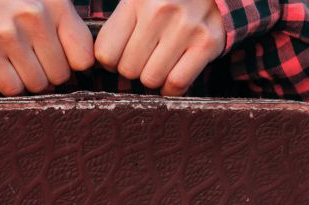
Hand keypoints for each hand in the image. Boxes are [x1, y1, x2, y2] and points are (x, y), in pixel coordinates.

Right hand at [0, 0, 95, 95]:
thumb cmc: (18, 4)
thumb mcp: (50, 2)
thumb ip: (71, 27)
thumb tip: (87, 69)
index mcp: (57, 4)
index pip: (83, 58)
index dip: (75, 65)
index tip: (64, 59)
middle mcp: (34, 17)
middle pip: (60, 75)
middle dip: (51, 73)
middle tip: (38, 60)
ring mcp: (8, 34)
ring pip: (37, 84)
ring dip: (31, 80)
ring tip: (22, 62)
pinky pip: (12, 88)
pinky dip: (12, 85)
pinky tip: (8, 68)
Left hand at [93, 0, 224, 95]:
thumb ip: (120, 23)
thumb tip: (100, 63)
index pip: (105, 52)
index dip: (110, 61)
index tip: (120, 56)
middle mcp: (160, 11)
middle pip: (128, 69)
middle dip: (133, 69)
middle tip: (144, 59)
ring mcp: (186, 27)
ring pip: (151, 79)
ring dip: (153, 77)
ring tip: (159, 64)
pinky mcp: (208, 43)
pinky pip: (177, 83)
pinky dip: (172, 88)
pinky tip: (172, 77)